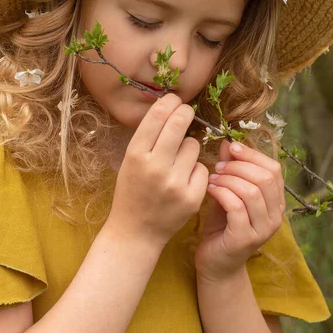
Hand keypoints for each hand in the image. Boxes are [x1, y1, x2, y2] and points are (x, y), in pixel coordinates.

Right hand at [106, 93, 208, 248]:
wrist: (135, 232)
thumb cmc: (132, 190)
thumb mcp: (130, 160)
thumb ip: (148, 136)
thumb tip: (170, 106)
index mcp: (135, 155)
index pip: (157, 116)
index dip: (169, 102)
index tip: (174, 100)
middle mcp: (155, 167)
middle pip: (179, 123)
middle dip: (186, 112)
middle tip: (187, 111)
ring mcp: (175, 183)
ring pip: (193, 145)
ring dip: (188, 147)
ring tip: (177, 160)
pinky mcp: (192, 197)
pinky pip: (202, 167)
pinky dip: (195, 170)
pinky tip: (184, 180)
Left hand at [194, 140, 285, 282]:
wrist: (215, 263)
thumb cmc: (222, 225)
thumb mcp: (227, 191)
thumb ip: (230, 169)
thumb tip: (228, 142)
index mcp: (276, 202)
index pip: (274, 169)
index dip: (253, 154)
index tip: (232, 148)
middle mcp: (275, 216)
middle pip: (265, 178)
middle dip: (239, 167)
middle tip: (219, 166)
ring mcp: (262, 229)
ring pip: (251, 192)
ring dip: (228, 180)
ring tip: (213, 178)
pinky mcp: (245, 239)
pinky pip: (236, 207)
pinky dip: (221, 193)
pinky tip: (209, 190)